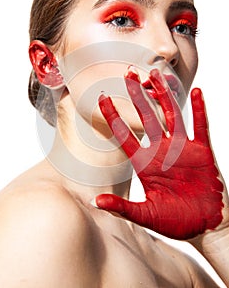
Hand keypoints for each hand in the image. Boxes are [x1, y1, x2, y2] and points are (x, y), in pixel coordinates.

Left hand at [96, 67, 224, 239]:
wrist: (205, 226)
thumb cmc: (175, 222)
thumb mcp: (145, 215)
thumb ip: (122, 207)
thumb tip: (95, 201)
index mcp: (145, 163)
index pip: (124, 134)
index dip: (113, 116)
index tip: (101, 97)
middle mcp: (161, 151)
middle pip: (147, 116)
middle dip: (137, 95)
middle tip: (128, 73)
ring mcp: (182, 149)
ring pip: (171, 115)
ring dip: (164, 95)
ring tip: (157, 74)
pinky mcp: (203, 152)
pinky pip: (200, 126)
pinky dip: (199, 110)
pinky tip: (195, 92)